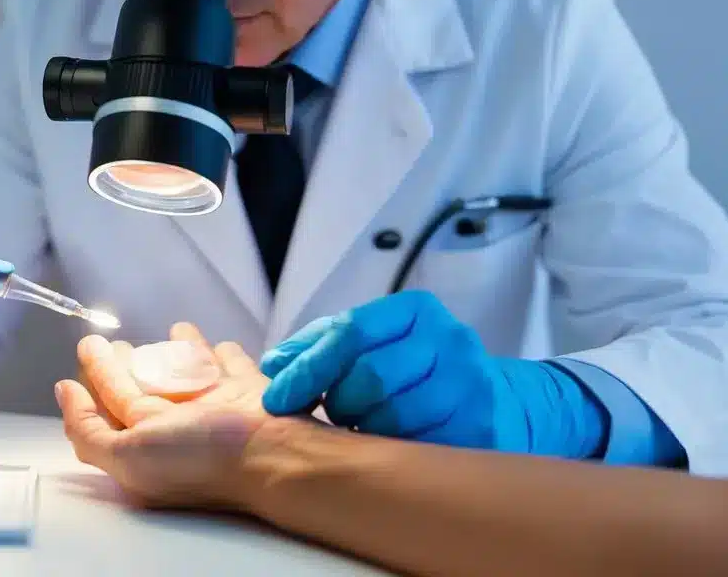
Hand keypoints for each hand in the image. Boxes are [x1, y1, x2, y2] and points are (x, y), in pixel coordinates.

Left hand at [56, 324, 271, 509]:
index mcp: (149, 443)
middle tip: (116, 340)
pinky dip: (223, 354)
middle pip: (147, 386)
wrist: (271, 453)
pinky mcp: (245, 390)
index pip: (114, 402)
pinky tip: (218, 345)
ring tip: (173, 332)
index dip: (97, 375)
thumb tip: (64, 391)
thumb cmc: (200, 459)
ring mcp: (214, 406)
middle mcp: (180, 426)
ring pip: (189, 373)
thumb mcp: (126, 456)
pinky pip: (231, 365)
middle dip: (129, 362)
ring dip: (178, 353)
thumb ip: (86, 428)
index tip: (88, 347)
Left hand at [260, 291, 606, 456]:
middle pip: (370, 377)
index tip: (277, 400)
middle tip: (334, 414)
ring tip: (363, 427)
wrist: (492, 400)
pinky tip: (390, 447)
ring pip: (394, 417)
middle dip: (338, 403)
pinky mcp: (483, 428)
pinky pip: (420, 448)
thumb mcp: (368, 342)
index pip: (350, 330)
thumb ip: (317, 346)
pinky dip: (393, 454)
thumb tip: (273, 365)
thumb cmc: (410, 369)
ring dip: (364, 431)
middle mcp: (450, 340)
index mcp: (415, 310)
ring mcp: (472, 385)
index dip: (307, 368)